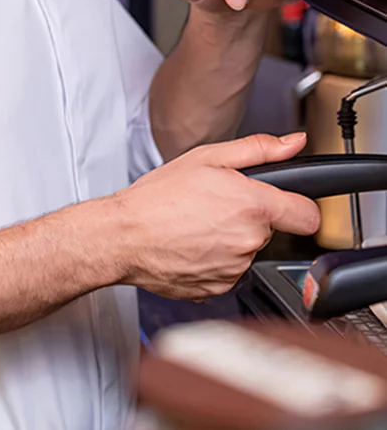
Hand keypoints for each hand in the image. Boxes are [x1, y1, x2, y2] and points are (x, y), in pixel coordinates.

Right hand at [113, 133, 319, 298]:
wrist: (123, 235)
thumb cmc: (157, 197)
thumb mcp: (205, 157)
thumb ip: (257, 149)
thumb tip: (293, 144)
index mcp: (252, 206)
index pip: (308, 216)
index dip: (298, 206)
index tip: (284, 205)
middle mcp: (249, 241)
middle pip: (269, 230)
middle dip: (247, 217)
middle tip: (212, 205)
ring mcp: (235, 269)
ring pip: (246, 250)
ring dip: (229, 238)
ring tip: (194, 224)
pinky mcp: (218, 289)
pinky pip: (227, 271)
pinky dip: (213, 259)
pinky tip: (189, 244)